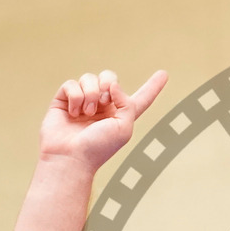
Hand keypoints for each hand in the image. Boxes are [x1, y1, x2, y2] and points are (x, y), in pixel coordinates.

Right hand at [39, 69, 167, 172]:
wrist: (71, 156)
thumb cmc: (98, 148)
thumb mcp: (123, 128)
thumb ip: (127, 104)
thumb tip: (113, 85)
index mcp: (122, 115)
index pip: (141, 98)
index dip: (153, 86)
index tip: (164, 74)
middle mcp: (103, 106)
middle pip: (110, 78)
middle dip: (107, 85)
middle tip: (103, 101)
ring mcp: (83, 102)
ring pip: (89, 78)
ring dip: (90, 94)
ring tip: (87, 113)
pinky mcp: (65, 100)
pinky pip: (72, 84)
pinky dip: (75, 97)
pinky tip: (73, 113)